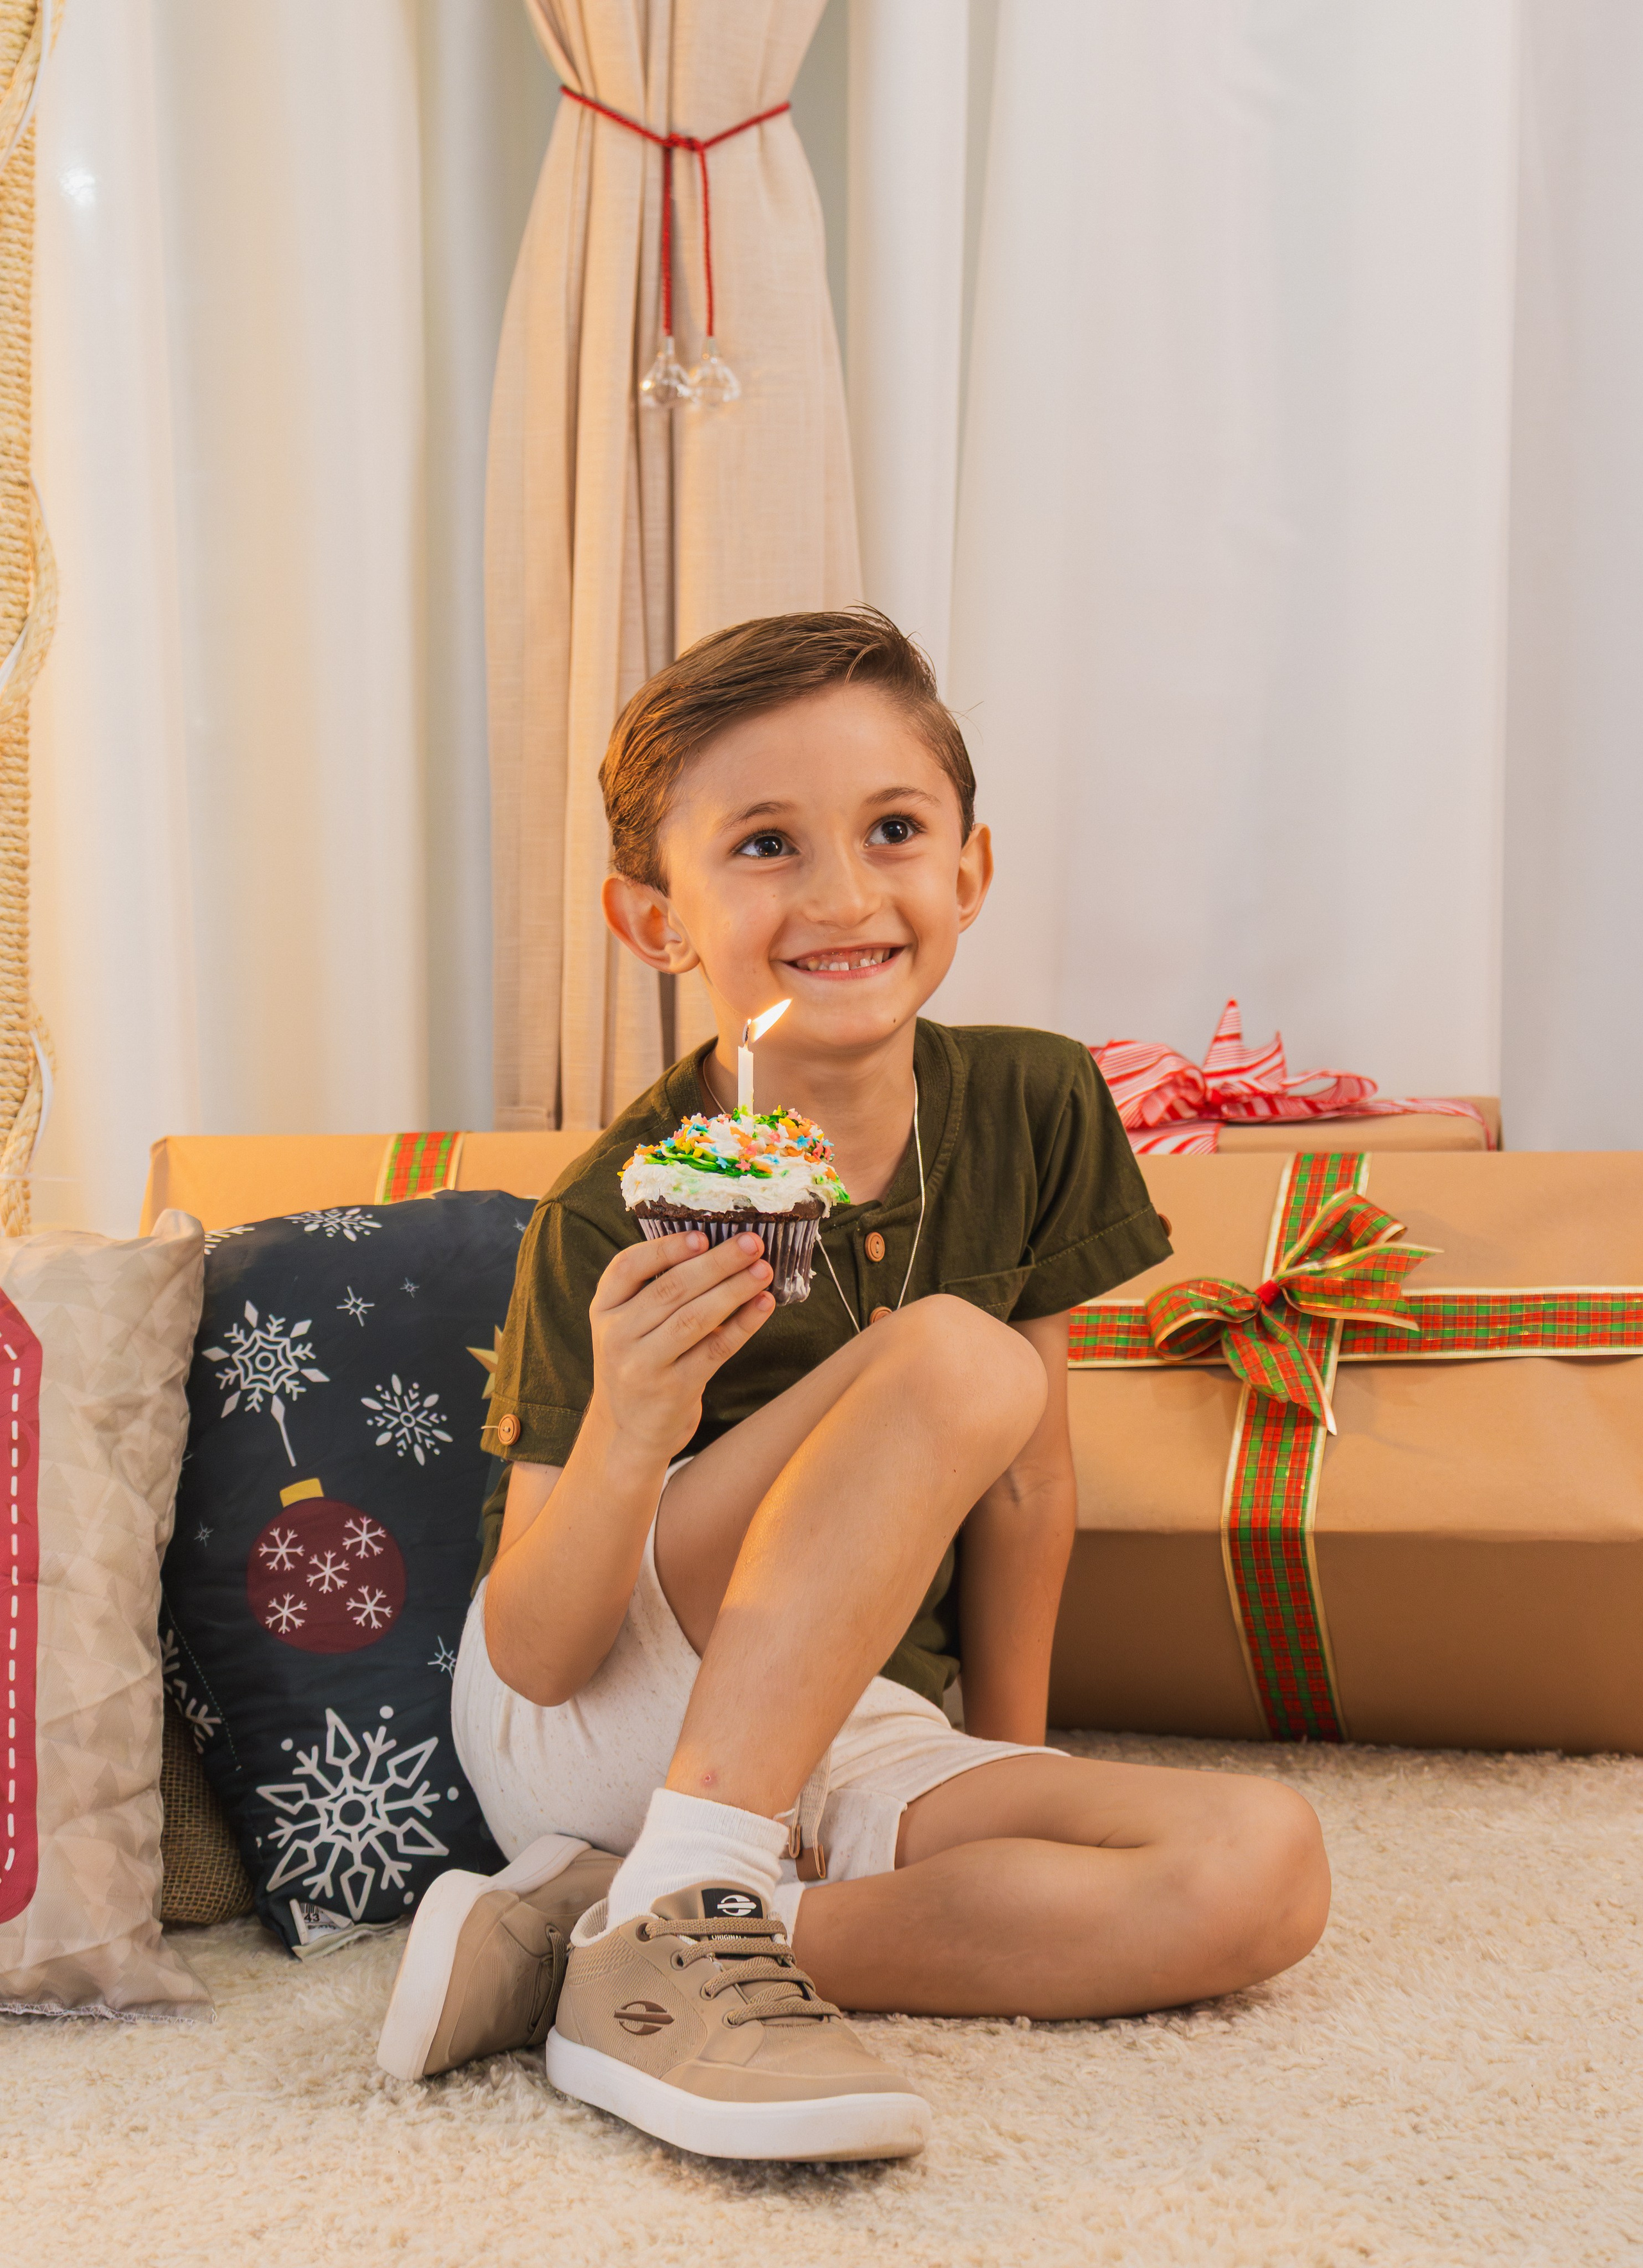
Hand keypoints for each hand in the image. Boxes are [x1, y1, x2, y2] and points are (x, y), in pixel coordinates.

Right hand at [587, 1230, 774, 1463]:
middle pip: (670, 1290)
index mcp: (603, 1309)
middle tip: (752, 1243)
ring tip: (763, 1270)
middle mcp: (617, 1336)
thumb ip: (656, 1291)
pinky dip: (743, 1324)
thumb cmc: (639, 1362)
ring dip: (734, 1290)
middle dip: (717, 1263)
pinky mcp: (673, 1390)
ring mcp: (643, 1365)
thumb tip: (720, 1248)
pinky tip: (763, 1305)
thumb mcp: (628, 1326)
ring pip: (694, 1318)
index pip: (627, 1268)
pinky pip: (715, 1349)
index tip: (701, 1236)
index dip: (665, 1249)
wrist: (628, 1431)